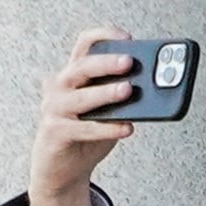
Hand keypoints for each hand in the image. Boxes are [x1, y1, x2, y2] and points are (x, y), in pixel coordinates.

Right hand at [29, 27, 136, 205]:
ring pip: (80, 97)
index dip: (103, 37)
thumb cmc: (86, 134)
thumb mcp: (106, 110)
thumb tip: (151, 90)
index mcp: (73, 75)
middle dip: (107, 64)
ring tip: (128, 90)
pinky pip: (85, 128)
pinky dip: (107, 128)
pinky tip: (126, 128)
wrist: (61, 168)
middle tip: (129, 62)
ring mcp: (54, 108)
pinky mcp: (56, 131)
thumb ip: (121, 98)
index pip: (84, 45)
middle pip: (81, 67)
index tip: (126, 38)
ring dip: (106, 93)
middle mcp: (59, 86)